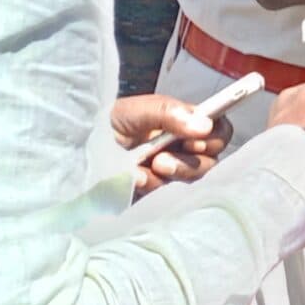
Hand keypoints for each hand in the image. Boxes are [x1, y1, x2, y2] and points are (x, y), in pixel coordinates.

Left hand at [110, 93, 233, 196]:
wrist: (86, 148)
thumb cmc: (116, 121)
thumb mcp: (139, 110)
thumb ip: (170, 113)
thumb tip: (204, 125)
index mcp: (187, 124)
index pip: (218, 131)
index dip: (214, 138)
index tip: (195, 140)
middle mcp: (185, 149)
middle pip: (210, 161)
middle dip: (190, 162)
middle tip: (163, 159)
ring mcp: (173, 172)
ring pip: (192, 179)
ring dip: (173, 173)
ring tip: (150, 166)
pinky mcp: (158, 191)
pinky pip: (167, 194)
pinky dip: (152, 185)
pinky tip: (136, 177)